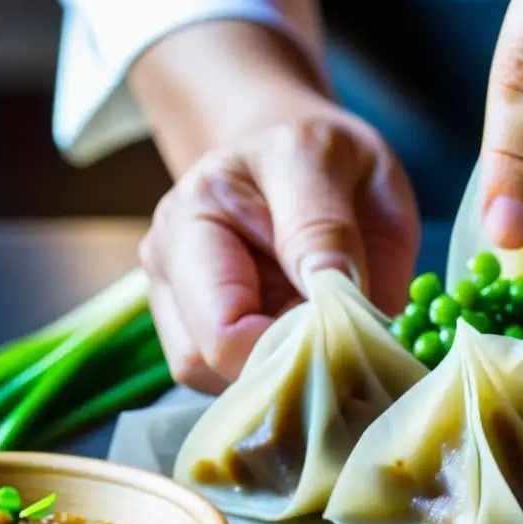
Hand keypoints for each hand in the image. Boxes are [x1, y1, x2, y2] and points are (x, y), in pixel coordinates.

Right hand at [139, 93, 418, 393]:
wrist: (284, 143)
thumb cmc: (322, 154)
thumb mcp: (342, 164)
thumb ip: (331, 232)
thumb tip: (337, 312)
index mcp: (203, 207)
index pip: (229, 328)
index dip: (296, 348)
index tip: (352, 336)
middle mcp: (170, 253)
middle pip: (210, 364)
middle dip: (284, 367)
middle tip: (344, 345)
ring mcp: (170, 292)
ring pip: (210, 380)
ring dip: (274, 374)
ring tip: (323, 335)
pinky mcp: (184, 321)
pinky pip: (221, 378)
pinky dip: (268, 375)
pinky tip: (302, 342)